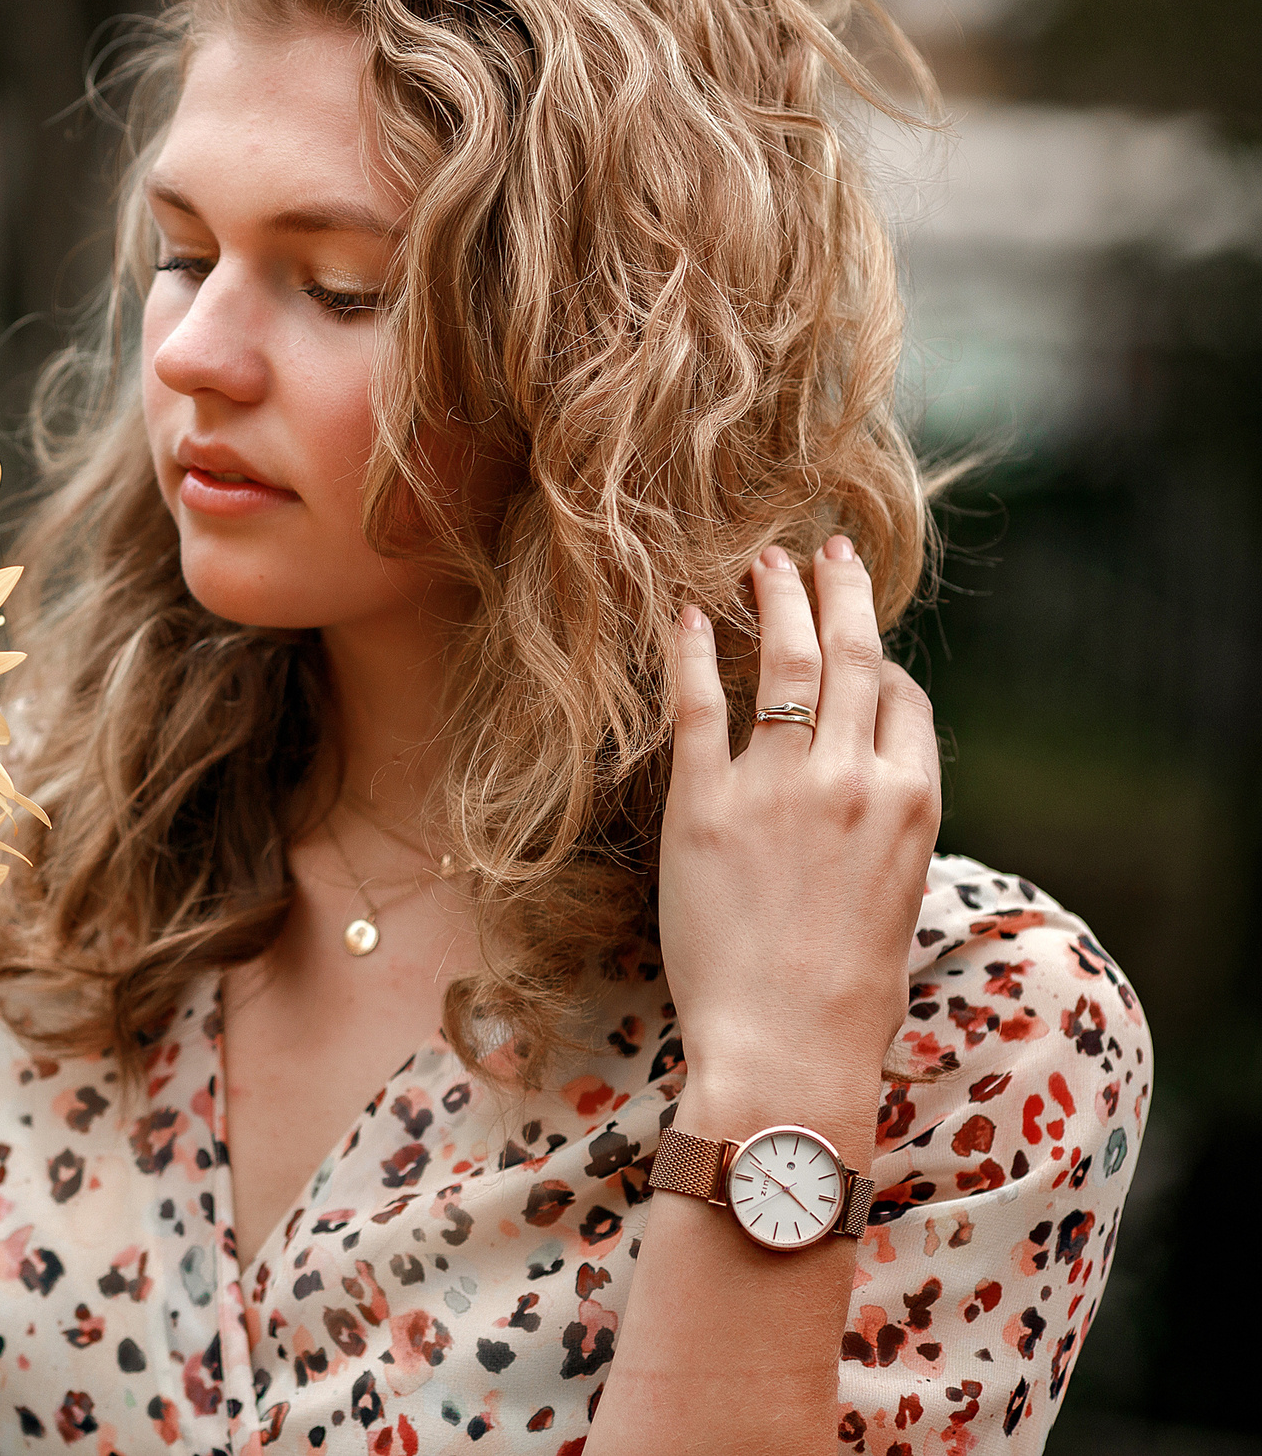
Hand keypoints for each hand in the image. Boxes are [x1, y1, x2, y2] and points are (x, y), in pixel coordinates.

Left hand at [657, 537, 940, 1149]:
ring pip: (784, 666)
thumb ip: (879, 828)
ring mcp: (778, 788)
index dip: (881, 662)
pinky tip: (684, 615)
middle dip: (839, 594)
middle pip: (853, 658)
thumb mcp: (891, 897)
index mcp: (911, 803)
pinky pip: (698, 707)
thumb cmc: (842, 994)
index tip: (859, 638)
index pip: (903, 700)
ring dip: (776, 602)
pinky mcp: (704, 805)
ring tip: (762, 562)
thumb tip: (857, 789)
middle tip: (823, 550)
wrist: (787, 1046)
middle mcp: (852, 780)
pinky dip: (691, 652)